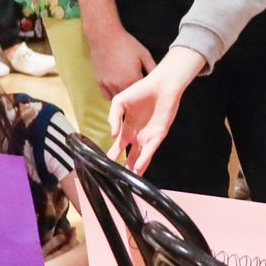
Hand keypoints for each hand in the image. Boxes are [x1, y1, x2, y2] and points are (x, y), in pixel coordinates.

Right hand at [88, 21, 156, 100]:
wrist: (105, 36)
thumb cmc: (126, 44)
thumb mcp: (144, 54)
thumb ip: (153, 68)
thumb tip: (160, 78)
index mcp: (134, 79)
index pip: (144, 94)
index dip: (148, 92)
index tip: (151, 90)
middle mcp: (121, 85)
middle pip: (131, 100)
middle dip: (136, 98)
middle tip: (141, 93)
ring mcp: (109, 85)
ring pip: (119, 100)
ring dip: (124, 97)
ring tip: (129, 90)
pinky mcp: (100, 83)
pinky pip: (108, 97)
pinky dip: (113, 94)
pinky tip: (118, 87)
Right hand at [107, 44, 199, 169]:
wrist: (161, 85)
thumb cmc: (140, 90)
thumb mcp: (119, 102)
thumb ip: (113, 117)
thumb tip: (112, 135)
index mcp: (127, 128)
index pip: (118, 146)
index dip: (112, 156)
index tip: (104, 165)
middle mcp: (138, 135)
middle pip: (130, 156)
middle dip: (124, 167)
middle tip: (117, 179)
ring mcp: (148, 136)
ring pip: (141, 156)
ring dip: (135, 168)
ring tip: (128, 180)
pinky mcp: (159, 135)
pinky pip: (151, 150)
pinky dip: (145, 159)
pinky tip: (138, 167)